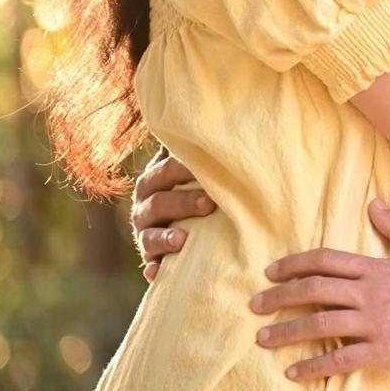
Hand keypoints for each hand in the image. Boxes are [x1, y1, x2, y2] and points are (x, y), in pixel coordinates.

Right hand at [131, 149, 217, 282]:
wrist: (195, 224)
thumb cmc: (207, 186)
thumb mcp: (205, 169)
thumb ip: (213, 151)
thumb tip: (243, 116)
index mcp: (159, 176)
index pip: (165, 168)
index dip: (182, 167)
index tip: (208, 167)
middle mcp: (147, 202)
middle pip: (157, 199)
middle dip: (181, 200)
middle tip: (210, 204)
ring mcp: (146, 230)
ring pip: (149, 232)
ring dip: (165, 237)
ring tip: (183, 240)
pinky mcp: (151, 256)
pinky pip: (149, 264)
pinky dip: (154, 268)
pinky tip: (159, 274)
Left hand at [250, 199, 389, 381]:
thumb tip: (374, 204)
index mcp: (377, 268)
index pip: (325, 260)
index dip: (294, 264)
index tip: (271, 272)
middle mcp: (369, 294)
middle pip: (313, 291)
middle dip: (278, 298)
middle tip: (254, 305)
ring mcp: (374, 323)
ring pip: (319, 324)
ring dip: (286, 332)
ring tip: (263, 339)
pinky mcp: (382, 351)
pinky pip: (340, 359)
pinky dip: (313, 367)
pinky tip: (294, 373)